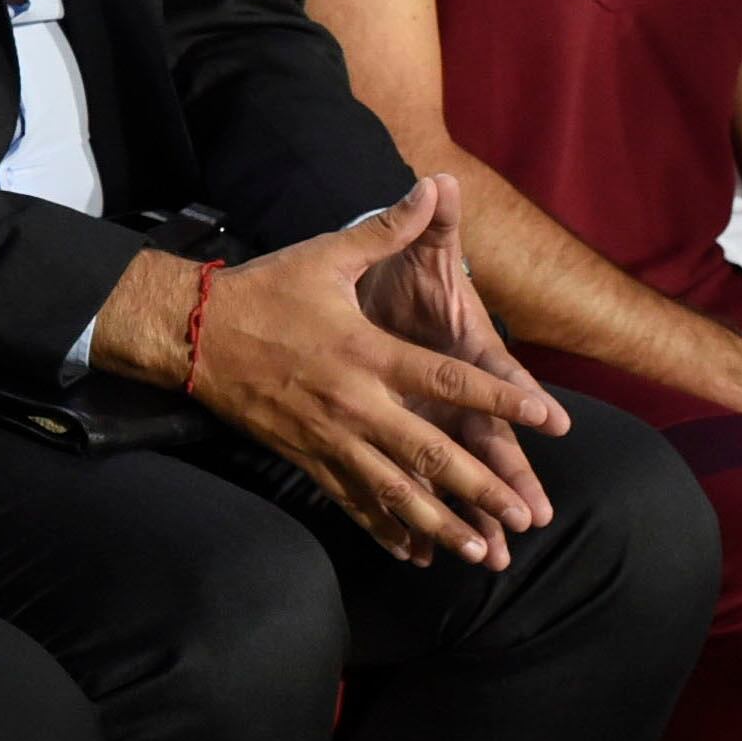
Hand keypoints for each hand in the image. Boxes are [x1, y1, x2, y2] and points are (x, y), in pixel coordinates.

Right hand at [100, 177, 554, 565]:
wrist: (192, 334)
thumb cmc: (265, 291)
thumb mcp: (327, 255)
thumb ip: (388, 230)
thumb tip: (433, 187)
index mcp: (368, 353)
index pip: (449, 382)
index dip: (503, 400)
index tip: (549, 418)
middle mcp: (355, 404)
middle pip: (429, 455)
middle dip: (481, 489)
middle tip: (522, 519)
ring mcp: (330, 439)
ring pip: (394, 492)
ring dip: (440, 524)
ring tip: (478, 552)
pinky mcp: (306, 458)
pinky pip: (352, 502)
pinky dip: (384, 529)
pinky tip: (411, 553)